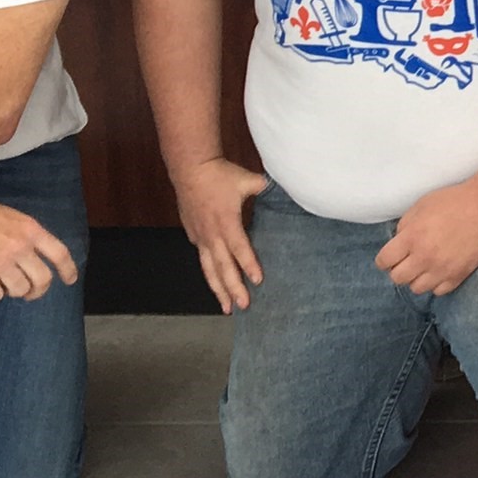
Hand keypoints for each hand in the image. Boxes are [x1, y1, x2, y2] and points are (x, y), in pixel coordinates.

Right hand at [0, 184, 79, 302]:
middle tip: (30, 293)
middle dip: (38, 290)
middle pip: (43, 279)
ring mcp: (0, 262)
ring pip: (20, 290)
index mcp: (30, 230)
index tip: (69, 280)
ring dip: (13, 291)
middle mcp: (19, 247)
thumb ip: (26, 235)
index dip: (68, 269)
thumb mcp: (11, 216)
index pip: (59, 254)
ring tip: (3, 283)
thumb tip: (35, 256)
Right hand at [172, 154, 270, 312]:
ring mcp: (200, 237)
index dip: (249, 264)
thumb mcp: (248, 180)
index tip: (258, 280)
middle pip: (222, 267)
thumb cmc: (220, 174)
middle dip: (233, 288)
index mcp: (226, 222)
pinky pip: (203, 260)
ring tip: (226, 308)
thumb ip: (266, 188)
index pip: (239, 248)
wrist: (190, 168)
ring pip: (209, 269)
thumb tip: (287, 189)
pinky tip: (216, 285)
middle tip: (243, 306)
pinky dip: (210, 274)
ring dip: (218, 290)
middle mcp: (212, 234)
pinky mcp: (193, 235)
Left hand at [375, 179, 477, 297]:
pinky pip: (438, 292)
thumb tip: (399, 241)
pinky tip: (439, 271)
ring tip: (424, 267)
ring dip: (416, 278)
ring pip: (416, 288)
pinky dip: (435, 284)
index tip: (390, 256)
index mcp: (411, 238)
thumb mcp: (421, 206)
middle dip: (398, 269)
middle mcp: (423, 258)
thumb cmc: (453, 201)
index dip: (384, 259)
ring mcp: (442, 270)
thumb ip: (405, 226)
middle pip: (397, 278)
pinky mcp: (458, 276)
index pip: (384, 261)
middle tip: (407, 261)